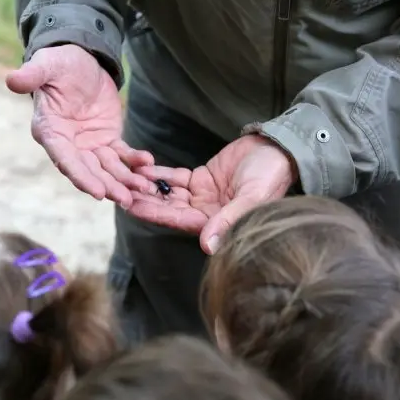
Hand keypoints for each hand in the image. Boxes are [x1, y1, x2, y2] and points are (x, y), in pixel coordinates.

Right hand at [5, 45, 153, 206]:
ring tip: (143, 189)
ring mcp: (89, 144)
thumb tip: (11, 80)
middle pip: (88, 170)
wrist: (80, 60)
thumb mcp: (46, 65)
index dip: (81, 176)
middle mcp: (68, 144)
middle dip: (107, 186)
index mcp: (50, 131)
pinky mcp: (107, 139)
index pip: (64, 159)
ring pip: (107, 168)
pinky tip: (148, 164)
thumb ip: (32, 75)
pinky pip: (122, 154)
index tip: (98, 192)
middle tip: (126, 199)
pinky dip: (134, 160)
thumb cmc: (59, 63)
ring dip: (124, 180)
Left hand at [129, 135, 296, 253]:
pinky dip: (160, 174)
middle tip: (119, 193)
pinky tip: (141, 169)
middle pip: (169, 208)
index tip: (133, 207)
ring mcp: (203, 196)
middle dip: (145, 201)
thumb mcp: (251, 198)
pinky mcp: (202, 178)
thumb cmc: (271, 176)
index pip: (180, 220)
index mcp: (217, 223)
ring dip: (148, 188)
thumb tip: (207, 247)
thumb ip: (228, 221)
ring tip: (125, 179)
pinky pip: (176, 178)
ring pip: (169, 194)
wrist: (280, 151)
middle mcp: (206, 213)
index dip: (156, 213)